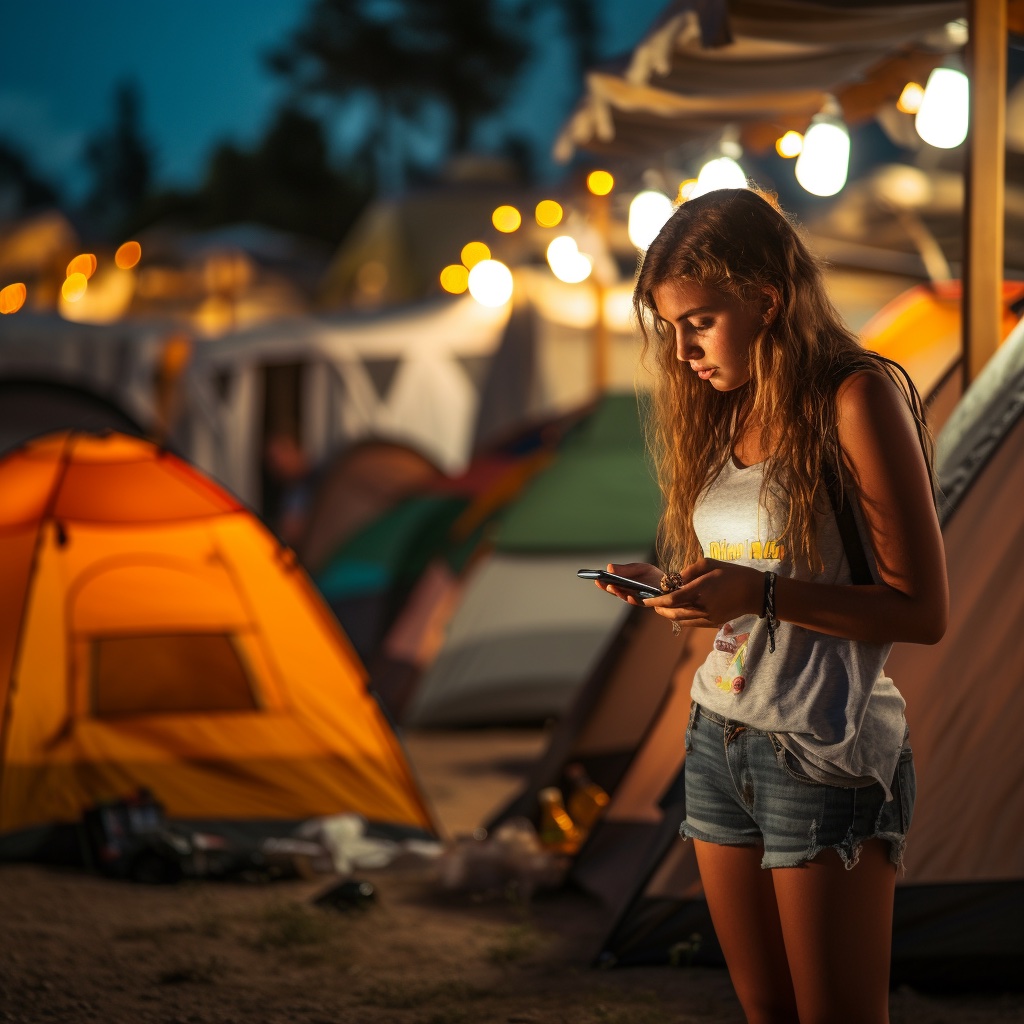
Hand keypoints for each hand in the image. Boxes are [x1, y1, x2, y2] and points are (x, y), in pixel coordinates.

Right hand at [598, 562, 663, 605]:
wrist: (671, 585)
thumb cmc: (654, 576)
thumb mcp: (639, 568)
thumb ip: (625, 569)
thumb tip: (609, 567)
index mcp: (625, 584)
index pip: (611, 584)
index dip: (603, 583)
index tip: (595, 578)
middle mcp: (628, 593)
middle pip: (615, 591)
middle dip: (607, 587)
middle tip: (601, 583)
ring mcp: (636, 599)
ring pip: (624, 597)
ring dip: (617, 593)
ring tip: (611, 587)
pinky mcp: (646, 603)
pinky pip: (637, 602)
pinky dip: (632, 599)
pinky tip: (628, 595)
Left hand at [644, 558, 762, 627]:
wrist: (755, 593)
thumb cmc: (732, 573)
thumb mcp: (709, 563)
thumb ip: (689, 571)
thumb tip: (674, 579)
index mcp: (701, 590)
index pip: (672, 599)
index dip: (657, 601)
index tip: (647, 599)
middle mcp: (703, 606)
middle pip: (673, 612)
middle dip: (660, 609)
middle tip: (652, 604)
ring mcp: (708, 617)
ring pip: (681, 620)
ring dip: (669, 614)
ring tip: (662, 607)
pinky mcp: (713, 623)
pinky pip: (691, 623)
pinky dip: (680, 618)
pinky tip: (677, 612)